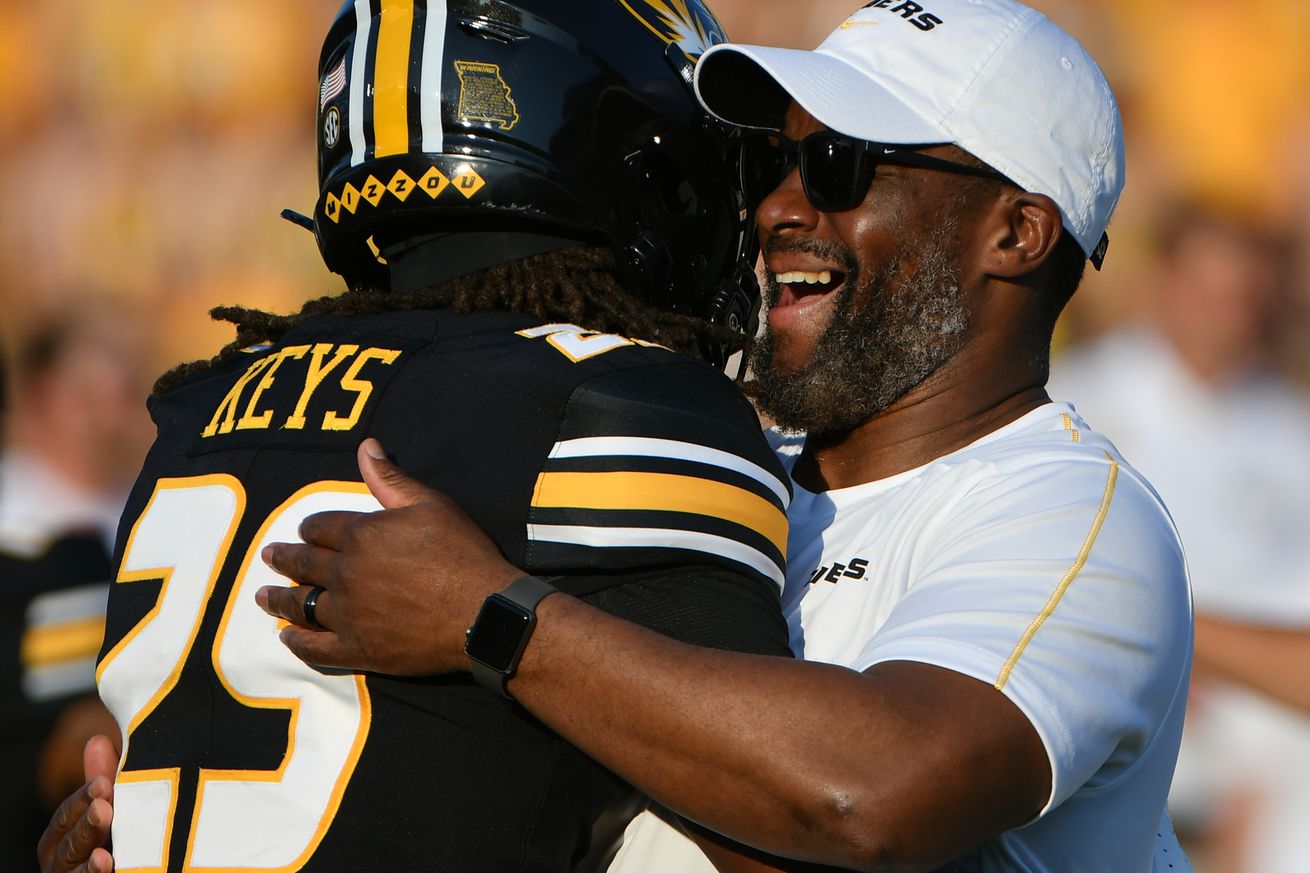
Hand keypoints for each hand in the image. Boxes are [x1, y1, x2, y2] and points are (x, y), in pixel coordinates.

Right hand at [37, 734, 117, 872]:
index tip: (103, 783)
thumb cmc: (122, 832)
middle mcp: (62, 862)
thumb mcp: (114, 805)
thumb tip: (97, 740)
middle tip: (104, 807)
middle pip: (68, 844)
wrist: (145, 863)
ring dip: (90, 857)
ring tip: (104, 847)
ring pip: (75, 870)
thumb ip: (104, 778)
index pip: (66, 816)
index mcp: (62, 837)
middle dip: (86, 825)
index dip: (82, 799)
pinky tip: (107, 864)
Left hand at [257, 438, 521, 673]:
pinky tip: (287, 638)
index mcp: (361, 535)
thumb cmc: (462, 554)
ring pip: (301, 605)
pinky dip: (297, 643)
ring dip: (279, 600)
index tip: (305, 531)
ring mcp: (347, 615)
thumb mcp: (432, 505)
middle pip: (303, 564)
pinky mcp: (357, 649)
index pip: (319, 527)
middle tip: (268, 557)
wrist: (483, 614)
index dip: (310, 528)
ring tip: (263, 598)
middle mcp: (345, 574)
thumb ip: (391, 480)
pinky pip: (314, 648)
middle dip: (283, 559)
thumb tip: (366, 447)